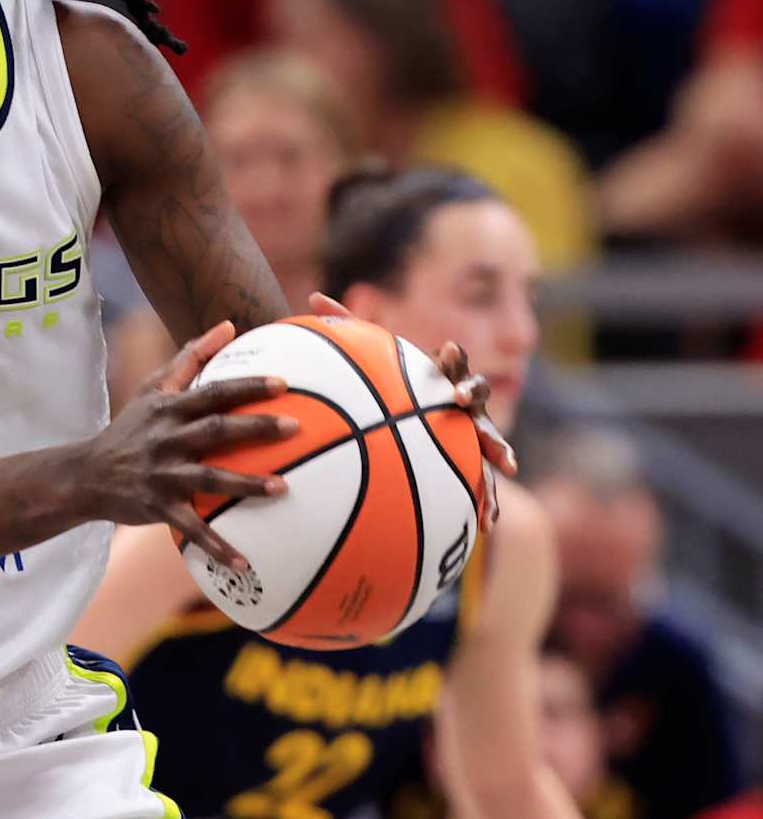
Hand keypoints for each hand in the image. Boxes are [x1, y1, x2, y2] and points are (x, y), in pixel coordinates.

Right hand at [84, 320, 295, 571]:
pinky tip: (246, 562)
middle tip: (295, 428)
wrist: (86, 475)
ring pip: (208, 478)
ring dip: (246, 484)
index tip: (283, 383)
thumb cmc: (129, 428)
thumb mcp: (151, 389)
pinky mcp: (157, 507)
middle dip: (255, 428)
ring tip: (283, 488)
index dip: (246, 386)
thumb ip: (190, 357)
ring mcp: (162, 474)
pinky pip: (191, 529)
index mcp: (168, 409)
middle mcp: (167, 439)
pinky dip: (216, 546)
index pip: (212, 392)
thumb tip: (228, 325)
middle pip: (215, 430)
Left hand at [308, 293, 514, 521]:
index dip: (451, 354)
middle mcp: (463, 401)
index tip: (445, 348)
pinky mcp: (474, 465)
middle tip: (461, 399)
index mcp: (440, 375)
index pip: (450, 360)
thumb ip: (346, 327)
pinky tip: (487, 524)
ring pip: (492, 438)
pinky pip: (485, 483)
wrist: (418, 421)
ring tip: (507, 464)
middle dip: (474, 392)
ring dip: (499, 447)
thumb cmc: (391, 385)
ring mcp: (474, 432)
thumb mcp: (369, 360)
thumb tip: (313, 294)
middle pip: (478, 390)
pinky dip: (491, 502)